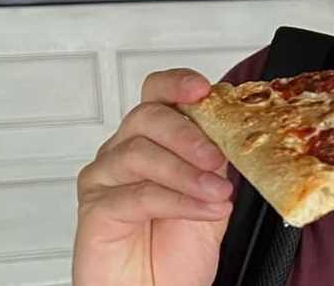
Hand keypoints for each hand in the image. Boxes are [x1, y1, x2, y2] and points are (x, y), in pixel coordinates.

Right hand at [73, 69, 233, 285]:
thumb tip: (237, 130)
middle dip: (187, 134)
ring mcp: (105, 179)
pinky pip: (137, 194)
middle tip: (217, 156)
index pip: (158, 93)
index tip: (203, 89)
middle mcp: (124, 152)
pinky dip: (178, 201)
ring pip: (139, 154)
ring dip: (187, 173)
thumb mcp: (212, 195)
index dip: (177, 84)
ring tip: (219, 194)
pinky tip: (205, 209)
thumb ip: (217, 161)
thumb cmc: (178, 250)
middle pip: (147, 117)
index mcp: (154, 139)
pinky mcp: (96, 210)